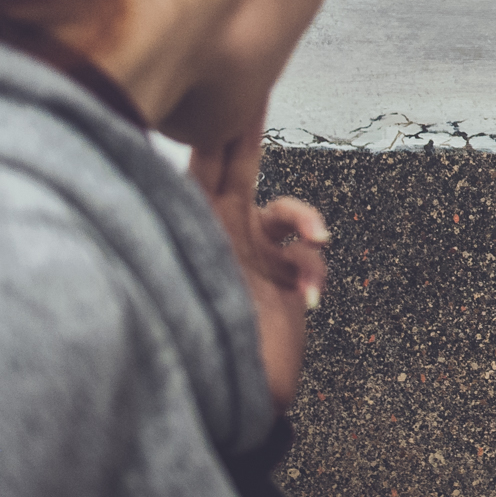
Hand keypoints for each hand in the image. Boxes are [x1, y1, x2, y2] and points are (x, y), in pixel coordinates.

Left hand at [189, 118, 328, 412]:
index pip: (202, 167)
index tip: (225, 92)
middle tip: (254, 91)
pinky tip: (311, 292)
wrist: (246, 405)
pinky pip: (306, 254)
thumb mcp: (198, 292)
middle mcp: (221, 238)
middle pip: (236, 170)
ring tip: (317, 241)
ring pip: (285, 212)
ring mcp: (251, 258)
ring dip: (303, 221)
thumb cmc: (212, 357)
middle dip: (247, 133)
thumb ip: (199, 244)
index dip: (215, 130)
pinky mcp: (278, 280)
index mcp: (196, 233)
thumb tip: (178, 198)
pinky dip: (313, 265)